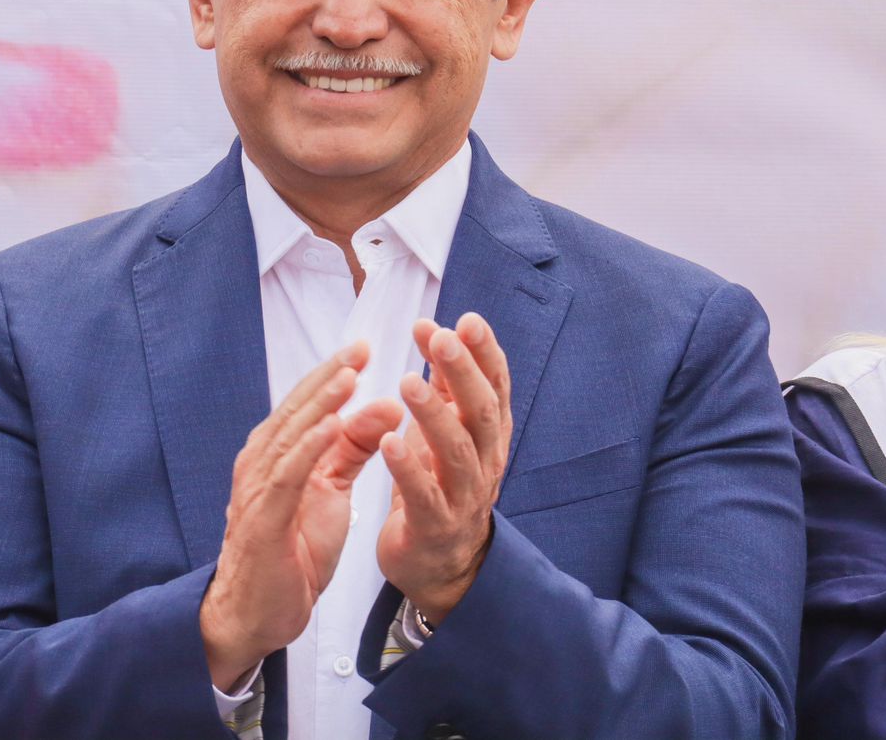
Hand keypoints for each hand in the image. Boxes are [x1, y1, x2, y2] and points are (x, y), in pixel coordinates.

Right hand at [200, 342, 403, 689]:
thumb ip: (354, 448)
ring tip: (349, 377)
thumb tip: (387, 406)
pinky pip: (286, 476)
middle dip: (329, 378)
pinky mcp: (262, 518)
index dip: (334, 374)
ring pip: (290, 435)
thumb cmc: (292, 550)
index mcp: (277, 453)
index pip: (306, 404)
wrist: (257, 612)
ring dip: (320, 405)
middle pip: (297, 410)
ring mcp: (257, 489)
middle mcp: (261, 462)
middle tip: (361, 349)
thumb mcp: (332, 490)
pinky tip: (331, 427)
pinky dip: (308, 448)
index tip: (365, 347)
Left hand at [376, 312, 511, 625]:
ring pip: (457, 453)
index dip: (485, 354)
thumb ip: (445, 386)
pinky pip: (425, 496)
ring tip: (408, 382)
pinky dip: (408, 468)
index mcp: (489, 436)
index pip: (496, 388)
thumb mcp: (447, 432)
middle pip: (481, 414)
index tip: (468, 319)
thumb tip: (436, 329)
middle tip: (442, 338)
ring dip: (434, 415)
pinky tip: (389, 441)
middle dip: (464, 373)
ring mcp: (463, 497)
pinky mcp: (434, 527)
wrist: (443, 566)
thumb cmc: (441, 486)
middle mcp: (485, 463)